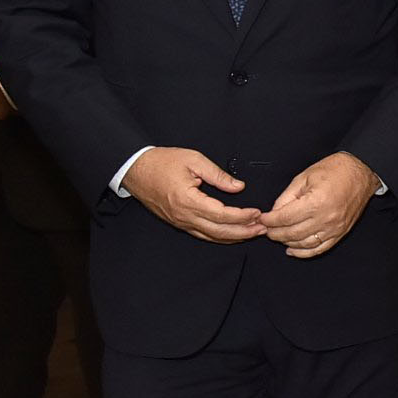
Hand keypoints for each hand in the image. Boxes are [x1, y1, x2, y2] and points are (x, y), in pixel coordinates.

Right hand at [123, 148, 264, 242]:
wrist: (135, 169)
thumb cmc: (161, 162)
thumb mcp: (193, 160)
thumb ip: (218, 175)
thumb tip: (238, 187)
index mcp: (188, 200)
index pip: (222, 215)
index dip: (243, 216)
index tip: (258, 212)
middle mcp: (184, 216)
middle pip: (219, 231)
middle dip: (244, 232)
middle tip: (263, 229)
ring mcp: (180, 222)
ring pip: (211, 237)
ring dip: (234, 237)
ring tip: (252, 232)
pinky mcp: (178, 222)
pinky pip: (202, 235)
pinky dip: (219, 236)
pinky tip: (232, 234)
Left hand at [259, 153, 378, 258]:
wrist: (360, 172)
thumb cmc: (335, 170)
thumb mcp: (304, 177)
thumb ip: (287, 197)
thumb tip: (274, 212)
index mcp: (316, 202)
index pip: (285, 218)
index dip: (270, 220)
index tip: (263, 219)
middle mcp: (326, 218)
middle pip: (292, 233)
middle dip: (275, 232)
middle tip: (267, 228)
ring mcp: (334, 228)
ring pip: (304, 243)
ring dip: (287, 242)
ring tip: (278, 236)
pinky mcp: (340, 233)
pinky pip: (319, 249)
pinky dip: (304, 252)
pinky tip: (292, 250)